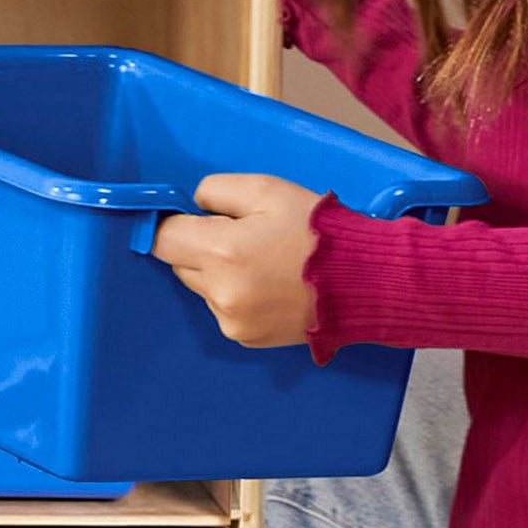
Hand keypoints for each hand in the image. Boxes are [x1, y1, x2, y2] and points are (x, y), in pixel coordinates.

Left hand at [152, 169, 327, 348]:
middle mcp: (221, 293)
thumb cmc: (319, 232)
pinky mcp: (247, 338)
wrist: (366, 283)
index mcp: (222, 252)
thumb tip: (191, 206)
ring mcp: (233, 321)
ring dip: (219, 273)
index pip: (161, 239)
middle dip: (201, 246)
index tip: (186, 218)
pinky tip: (271, 284)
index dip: (172, 224)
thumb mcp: (266, 190)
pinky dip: (237, 295)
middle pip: (181, 263)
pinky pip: (224, 308)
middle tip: (244, 235)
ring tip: (265, 262)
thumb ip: (215, 191)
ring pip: (203, 287)